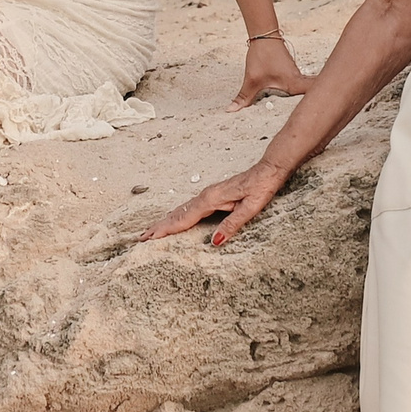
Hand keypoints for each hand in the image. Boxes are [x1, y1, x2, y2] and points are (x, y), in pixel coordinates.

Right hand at [144, 160, 291, 245]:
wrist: (269, 169)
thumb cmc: (262, 187)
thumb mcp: (250, 208)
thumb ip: (232, 224)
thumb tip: (215, 242)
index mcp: (211, 200)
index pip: (183, 218)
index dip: (166, 230)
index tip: (149, 239)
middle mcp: (206, 196)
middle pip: (177, 214)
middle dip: (159, 227)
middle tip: (140, 239)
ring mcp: (208, 195)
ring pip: (181, 210)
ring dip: (166, 221)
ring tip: (152, 232)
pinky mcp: (213, 195)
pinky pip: (190, 208)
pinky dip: (178, 216)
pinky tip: (175, 220)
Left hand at [231, 36, 312, 109]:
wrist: (264, 36)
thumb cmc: (262, 55)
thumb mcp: (252, 80)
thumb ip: (244, 98)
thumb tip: (231, 110)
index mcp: (294, 83)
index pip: (313, 96)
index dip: (318, 105)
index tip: (317, 115)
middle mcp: (298, 81)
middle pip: (310, 96)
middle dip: (310, 107)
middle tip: (308, 122)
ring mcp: (296, 76)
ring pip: (303, 92)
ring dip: (301, 101)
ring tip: (300, 115)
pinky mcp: (291, 74)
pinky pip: (296, 87)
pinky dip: (294, 95)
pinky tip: (288, 103)